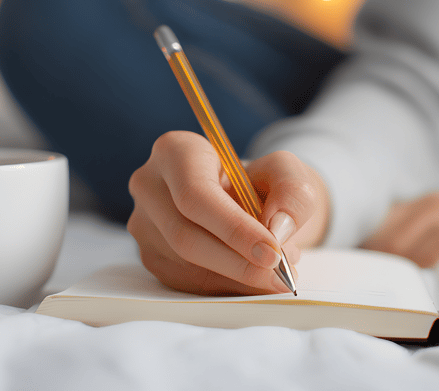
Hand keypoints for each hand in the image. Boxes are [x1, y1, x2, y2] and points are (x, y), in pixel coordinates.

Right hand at [127, 131, 329, 295]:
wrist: (250, 201)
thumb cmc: (264, 182)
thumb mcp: (289, 174)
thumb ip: (294, 193)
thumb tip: (278, 228)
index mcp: (175, 150)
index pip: (195, 194)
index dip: (234, 228)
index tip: (274, 252)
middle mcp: (149, 185)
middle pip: (185, 235)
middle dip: (238, 262)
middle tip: (281, 275)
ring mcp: (144, 223)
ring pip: (185, 265)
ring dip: (236, 277)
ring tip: (276, 271)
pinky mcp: (150, 255)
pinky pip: (185, 282)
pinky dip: (226, 287)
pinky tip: (253, 278)